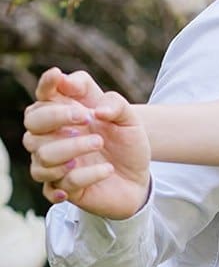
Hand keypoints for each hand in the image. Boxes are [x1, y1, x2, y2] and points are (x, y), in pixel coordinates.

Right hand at [23, 69, 150, 218]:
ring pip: (42, 156)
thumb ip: (113, 102)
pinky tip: (106, 170)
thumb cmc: (126, 142)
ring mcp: (53, 164)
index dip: (46, 84)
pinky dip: (83, 176)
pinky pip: (58, 185)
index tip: (58, 76)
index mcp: (64, 114)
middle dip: (56, 117)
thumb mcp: (129, 118)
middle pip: (32, 122)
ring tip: (100, 143)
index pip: (44, 95)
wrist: (139, 176)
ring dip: (71, 148)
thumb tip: (95, 107)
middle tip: (86, 118)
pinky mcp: (61, 190)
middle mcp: (51, 137)